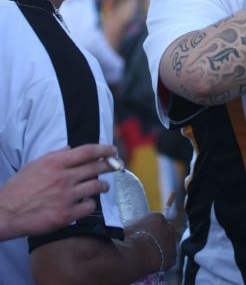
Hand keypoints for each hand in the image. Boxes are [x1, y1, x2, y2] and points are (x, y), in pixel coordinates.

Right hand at [0, 143, 118, 239]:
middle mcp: (64, 178)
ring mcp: (67, 196)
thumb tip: (71, 148)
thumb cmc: (19, 188)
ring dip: (104, 185)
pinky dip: (91, 203)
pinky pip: (89, 206)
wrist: (6, 213)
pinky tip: (88, 202)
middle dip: (110, 165)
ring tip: (105, 186)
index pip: (88, 151)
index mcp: (56, 163)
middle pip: (96, 167)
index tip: (113, 150)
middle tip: (117, 166)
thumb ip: (56, 155)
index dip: (104, 149)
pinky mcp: (66, 214)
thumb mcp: (36, 164)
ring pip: (96, 186)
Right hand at [128, 212, 176, 272]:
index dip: (152, 229)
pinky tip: (156, 263)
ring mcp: (172, 241)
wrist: (135, 254)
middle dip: (160, 236)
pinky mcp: (173, 256)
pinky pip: (170, 258)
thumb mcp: (130, 227)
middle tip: (151, 245)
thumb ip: (136, 227)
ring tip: (152, 255)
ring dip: (163, 248)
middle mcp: (168, 227)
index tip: (147, 235)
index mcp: (157, 217)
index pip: (157, 222)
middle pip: (166, 230)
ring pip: (169, 244)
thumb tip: (133, 231)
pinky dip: (164, 260)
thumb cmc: (129, 240)